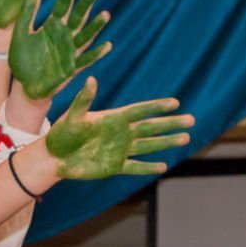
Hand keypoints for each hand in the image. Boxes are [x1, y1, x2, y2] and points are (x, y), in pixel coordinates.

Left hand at [8, 0, 110, 100]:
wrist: (24, 85)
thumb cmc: (23, 59)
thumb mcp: (21, 33)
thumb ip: (27, 12)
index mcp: (52, 25)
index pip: (63, 4)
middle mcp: (65, 35)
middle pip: (78, 16)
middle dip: (87, 3)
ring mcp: (70, 51)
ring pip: (85, 36)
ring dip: (96, 26)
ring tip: (105, 14)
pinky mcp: (72, 67)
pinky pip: (86, 59)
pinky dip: (96, 53)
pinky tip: (107, 45)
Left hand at [45, 78, 192, 180]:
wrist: (54, 156)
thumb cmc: (61, 133)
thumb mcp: (72, 116)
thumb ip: (83, 100)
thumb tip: (91, 80)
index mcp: (113, 118)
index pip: (139, 111)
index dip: (156, 107)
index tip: (175, 103)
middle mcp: (121, 133)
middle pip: (150, 127)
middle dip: (170, 124)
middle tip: (191, 120)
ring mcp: (119, 150)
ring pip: (148, 146)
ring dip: (166, 142)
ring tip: (185, 138)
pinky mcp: (114, 166)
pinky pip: (135, 167)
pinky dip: (148, 167)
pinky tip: (163, 165)